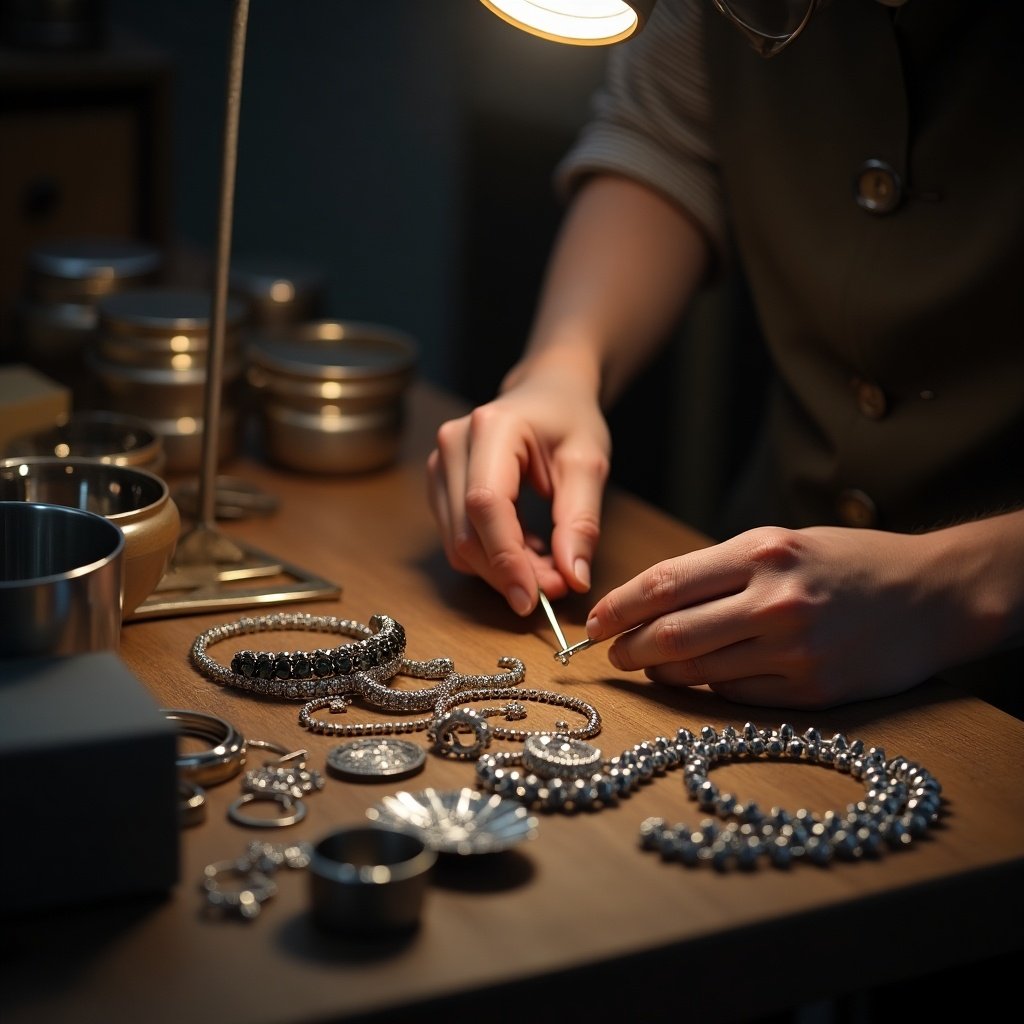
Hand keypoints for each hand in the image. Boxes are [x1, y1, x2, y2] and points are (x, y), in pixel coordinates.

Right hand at [426, 373, 610, 614]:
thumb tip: (572, 577)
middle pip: (466, 532)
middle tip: (556, 589)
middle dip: (508, 572)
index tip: (532, 599)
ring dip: (501, 570)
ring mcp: (439, 466)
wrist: (546, 393)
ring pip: (458, 543)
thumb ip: (580, 521)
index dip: (506, 558)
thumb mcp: (588, 465)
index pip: (486, 504)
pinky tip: (528, 551)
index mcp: (492, 428)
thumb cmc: (569, 420)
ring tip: (549, 568)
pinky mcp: (440, 487)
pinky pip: (458, 538)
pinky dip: (493, 557)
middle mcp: (453, 445)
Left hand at [584, 524, 978, 708]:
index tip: (595, 622)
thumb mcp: (781, 543)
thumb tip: (651, 605)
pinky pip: (736, 698)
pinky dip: (708, 691)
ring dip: (662, 673)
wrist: (932, 595)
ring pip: (698, 673)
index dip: (619, 607)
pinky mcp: (813, 692)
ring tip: (651, 666)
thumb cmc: (847, 564)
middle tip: (612, 655)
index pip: (665, 583)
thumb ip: (718, 571)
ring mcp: (796, 650)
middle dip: (628, 648)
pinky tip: (700, 681)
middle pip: (672, 634)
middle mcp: (776, 601)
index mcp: (763, 552)